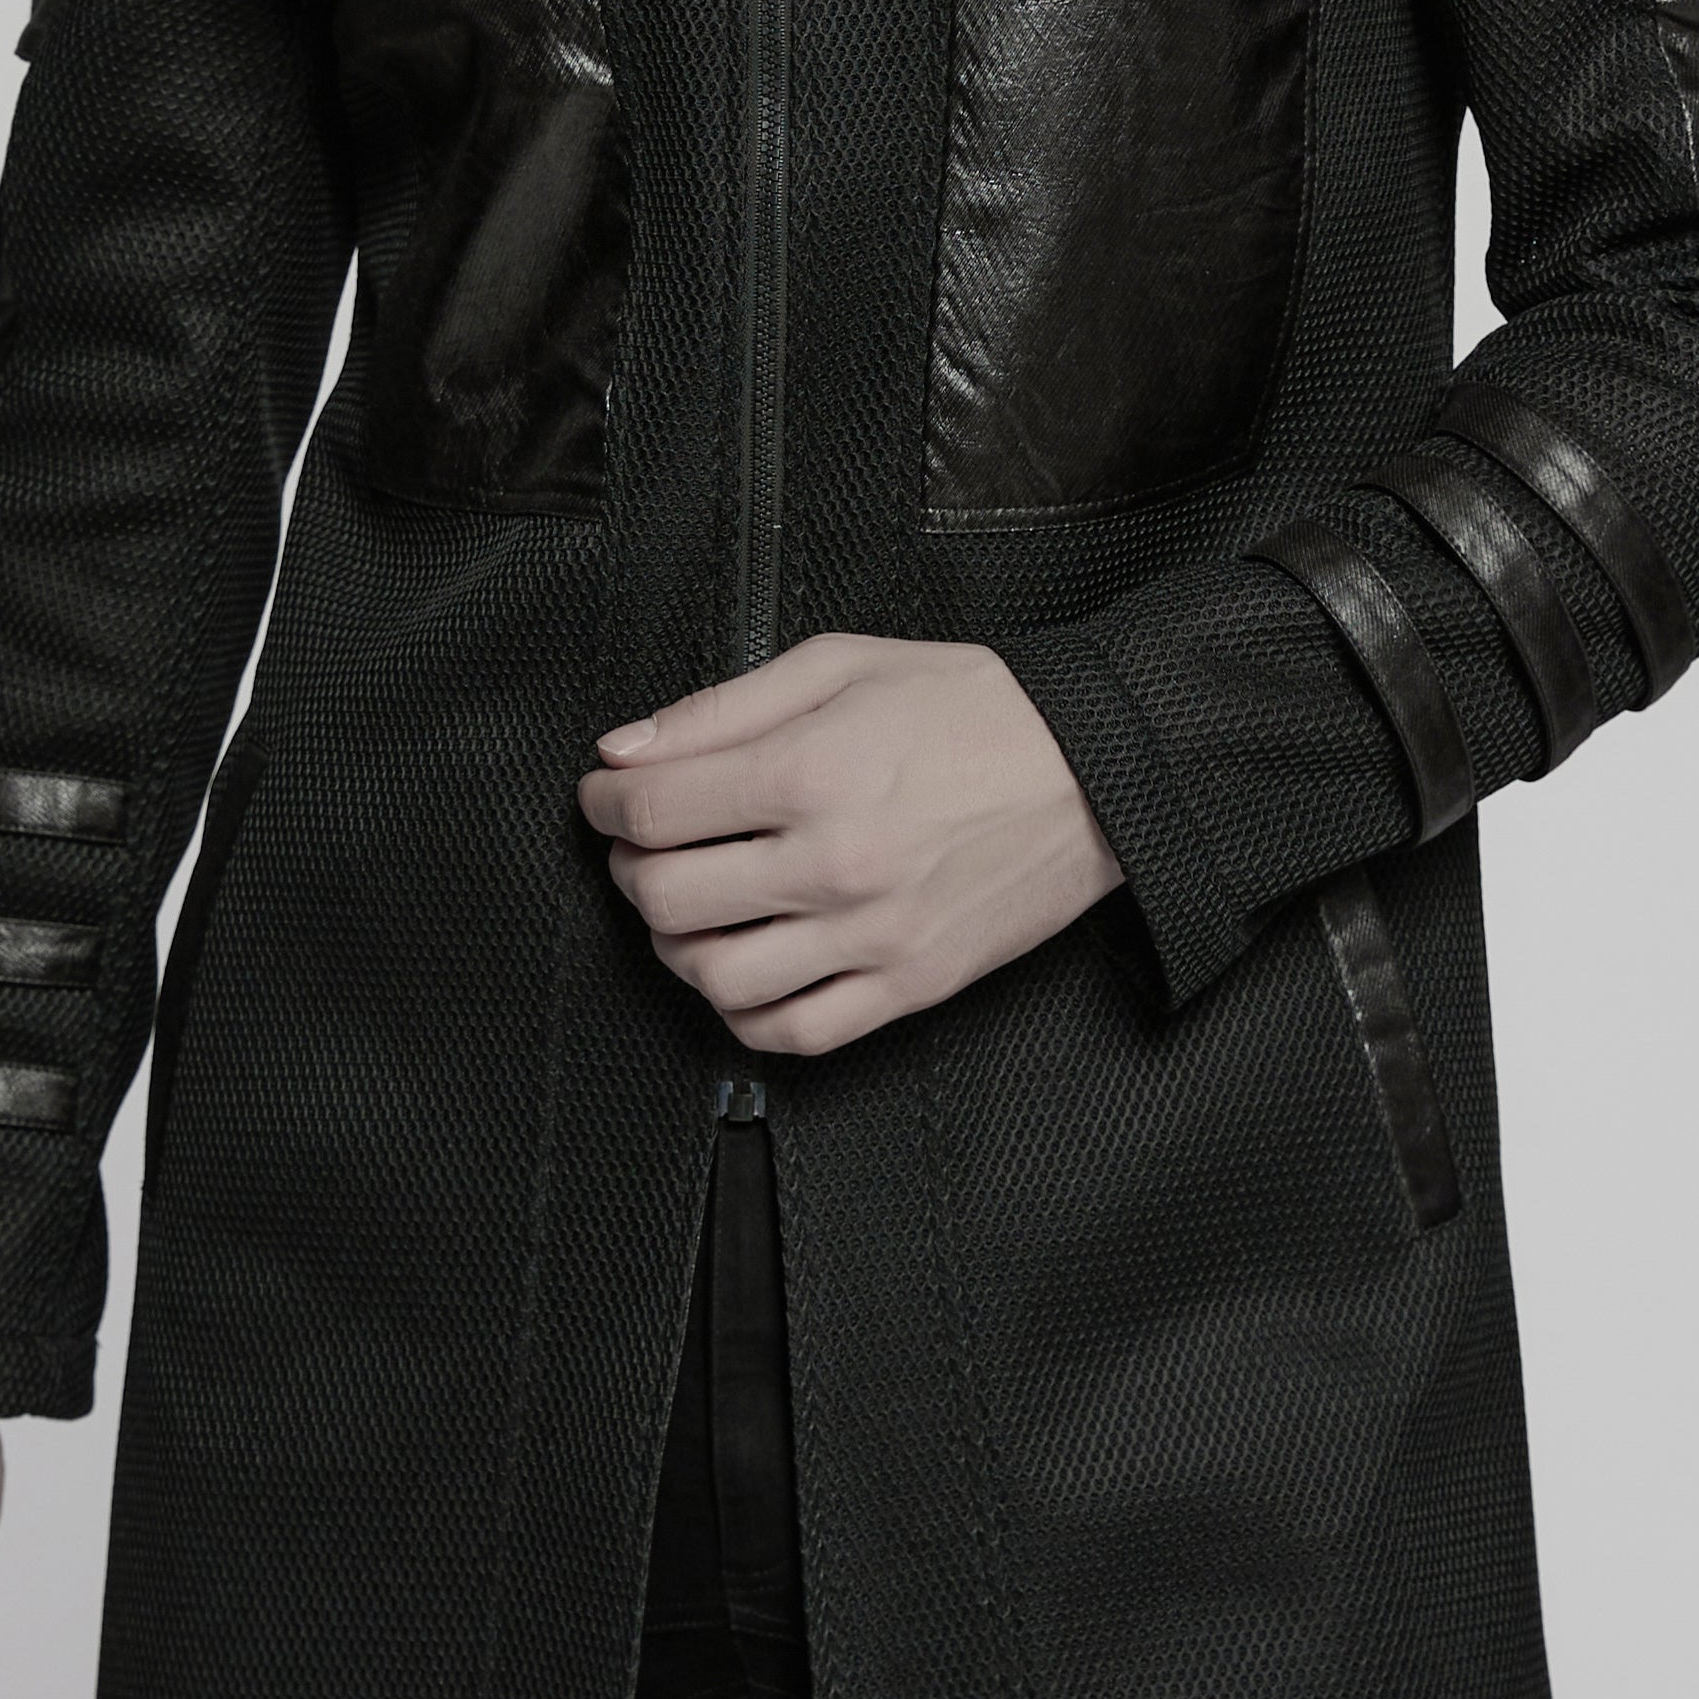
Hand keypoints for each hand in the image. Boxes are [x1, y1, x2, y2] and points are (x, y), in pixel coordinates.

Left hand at [577, 631, 1122, 1056]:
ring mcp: (872, 936)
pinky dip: (743, 1013)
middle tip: (643, 849)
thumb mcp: (843, 666)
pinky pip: (794, 1032)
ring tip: (691, 909)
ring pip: (717, 976)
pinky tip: (743, 969)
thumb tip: (626, 749)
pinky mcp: (908, 986)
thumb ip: (724, 707)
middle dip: (632, 870)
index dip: (605, 802)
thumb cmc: (976, 710)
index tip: (606, 795)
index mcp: (811, 772)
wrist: (1094, 771)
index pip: (653, 809)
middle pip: (669, 896)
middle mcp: (835, 863)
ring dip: (678, 945)